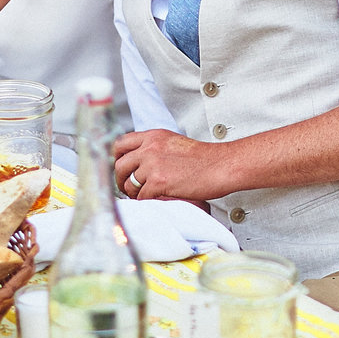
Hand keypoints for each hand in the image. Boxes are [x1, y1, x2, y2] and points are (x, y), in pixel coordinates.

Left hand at [111, 128, 225, 203]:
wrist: (222, 166)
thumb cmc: (203, 158)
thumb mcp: (173, 143)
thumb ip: (154, 148)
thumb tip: (138, 162)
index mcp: (153, 136)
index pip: (120, 144)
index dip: (116, 159)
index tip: (122, 169)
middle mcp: (150, 147)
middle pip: (120, 165)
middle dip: (121, 179)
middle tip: (129, 187)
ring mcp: (153, 164)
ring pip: (129, 183)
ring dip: (133, 193)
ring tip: (143, 196)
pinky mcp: (159, 182)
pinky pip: (142, 196)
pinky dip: (146, 201)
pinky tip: (155, 200)